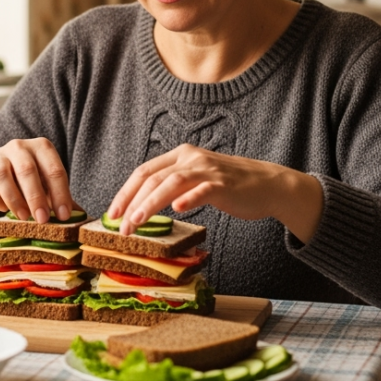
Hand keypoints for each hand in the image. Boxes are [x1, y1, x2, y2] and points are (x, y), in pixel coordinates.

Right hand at [0, 138, 78, 223]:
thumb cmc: (27, 178)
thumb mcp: (46, 183)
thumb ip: (61, 198)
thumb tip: (81, 218)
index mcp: (42, 148)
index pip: (54, 170)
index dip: (60, 194)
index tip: (63, 216)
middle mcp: (20, 146)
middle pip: (27, 170)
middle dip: (36, 197)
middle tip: (42, 220)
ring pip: (3, 176)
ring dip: (14, 199)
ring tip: (23, 217)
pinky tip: (2, 210)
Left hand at [107, 144, 323, 241]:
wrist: (267, 184)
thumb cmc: (228, 185)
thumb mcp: (195, 178)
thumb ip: (171, 186)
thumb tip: (141, 207)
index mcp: (180, 155)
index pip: (144, 171)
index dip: (125, 192)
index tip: (112, 214)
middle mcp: (190, 158)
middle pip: (153, 177)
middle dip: (132, 203)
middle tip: (121, 226)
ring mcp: (207, 170)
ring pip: (171, 182)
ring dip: (151, 203)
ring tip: (137, 222)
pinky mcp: (224, 184)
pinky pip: (203, 189)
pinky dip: (189, 198)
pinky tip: (178, 209)